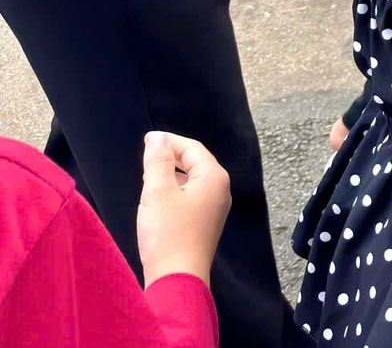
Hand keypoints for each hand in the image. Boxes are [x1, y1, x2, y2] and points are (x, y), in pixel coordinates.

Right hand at [135, 130, 230, 287]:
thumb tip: (157, 137)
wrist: (177, 277)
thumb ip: (157, 161)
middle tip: (147, 156)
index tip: (147, 140)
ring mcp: (215, 208)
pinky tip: (158, 199)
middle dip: (171, 157)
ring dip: (171, 174)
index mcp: (214, 177)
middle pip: (195, 162)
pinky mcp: (205, 223)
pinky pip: (191, 196)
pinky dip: (174, 190)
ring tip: (148, 175)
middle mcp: (220, 190)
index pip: (192, 148)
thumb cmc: (167, 233)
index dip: (169, 141)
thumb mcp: (158, 192)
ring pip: (192, 180)